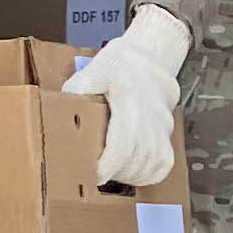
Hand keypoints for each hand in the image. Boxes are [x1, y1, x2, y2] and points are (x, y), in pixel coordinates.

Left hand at [62, 2, 188, 188]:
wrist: (150, 57)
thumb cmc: (120, 64)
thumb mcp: (94, 68)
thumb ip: (79, 87)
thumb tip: (64, 107)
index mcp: (131, 102)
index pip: (122, 146)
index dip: (107, 166)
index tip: (94, 174)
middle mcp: (152, 118)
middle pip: (135, 160)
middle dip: (114, 173)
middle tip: (95, 173)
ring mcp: (163, 127)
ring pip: (150, 166)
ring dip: (128, 175)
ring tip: (110, 172)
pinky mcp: (168, 135)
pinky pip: (163, 165)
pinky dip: (146, 174)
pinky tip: (130, 172)